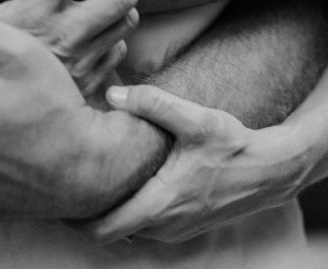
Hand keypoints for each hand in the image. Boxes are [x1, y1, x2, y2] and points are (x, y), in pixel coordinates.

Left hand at [75, 84, 309, 243]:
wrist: (272, 171)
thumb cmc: (233, 145)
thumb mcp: (194, 119)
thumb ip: (152, 103)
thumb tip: (112, 93)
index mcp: (160, 205)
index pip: (102, 229)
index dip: (73, 218)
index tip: (56, 196)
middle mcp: (164, 227)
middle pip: (108, 233)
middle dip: (84, 215)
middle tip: (65, 184)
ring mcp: (176, 232)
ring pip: (127, 230)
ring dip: (108, 213)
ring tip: (90, 181)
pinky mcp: (184, 228)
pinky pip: (145, 227)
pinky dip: (129, 212)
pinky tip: (124, 184)